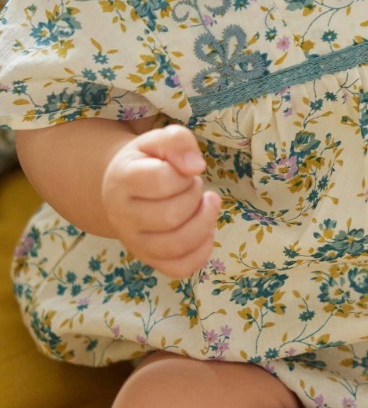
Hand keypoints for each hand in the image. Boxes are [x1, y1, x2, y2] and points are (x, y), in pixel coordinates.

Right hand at [101, 124, 220, 277]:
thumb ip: (178, 141)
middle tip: (193, 185)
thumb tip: (196, 167)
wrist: (122, 187)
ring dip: (203, 222)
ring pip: (176, 245)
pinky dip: (201, 251)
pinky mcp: (149, 259)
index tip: (185, 170)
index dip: (183, 174)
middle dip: (194, 196)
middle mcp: (122, 217)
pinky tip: (205, 229)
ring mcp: (134, 242)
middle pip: (171, 216)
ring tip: (204, 204)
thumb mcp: (159, 139)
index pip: (161, 181)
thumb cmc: (147, 160)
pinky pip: (179, 268)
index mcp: (122, 181)